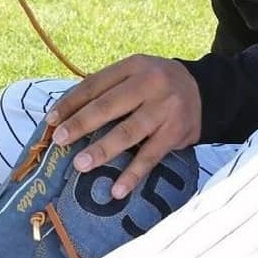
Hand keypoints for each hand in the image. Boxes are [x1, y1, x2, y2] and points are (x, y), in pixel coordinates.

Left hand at [45, 55, 201, 198]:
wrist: (207, 92)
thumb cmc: (159, 85)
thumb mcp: (137, 74)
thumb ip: (108, 88)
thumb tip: (66, 113)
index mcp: (134, 67)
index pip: (95, 84)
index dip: (71, 103)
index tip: (51, 120)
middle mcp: (150, 84)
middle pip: (109, 106)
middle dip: (81, 124)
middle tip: (60, 140)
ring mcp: (165, 109)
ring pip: (129, 132)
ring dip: (103, 150)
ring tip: (81, 165)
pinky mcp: (176, 133)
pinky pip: (151, 156)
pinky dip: (133, 174)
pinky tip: (117, 190)